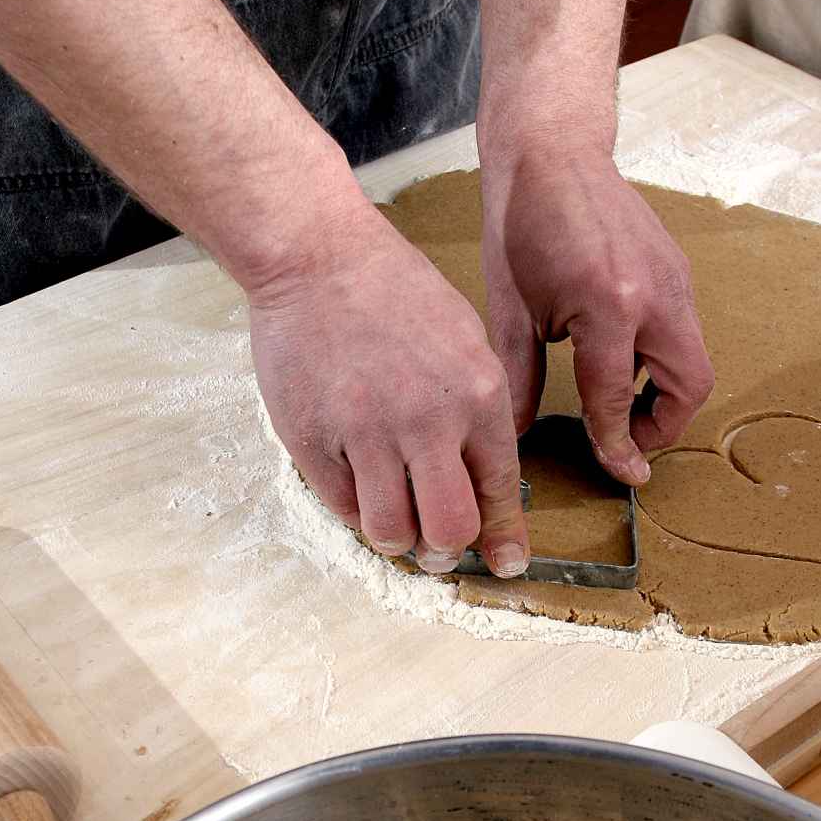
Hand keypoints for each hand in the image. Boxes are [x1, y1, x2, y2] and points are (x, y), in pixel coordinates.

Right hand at [249, 196, 529, 576]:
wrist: (315, 257)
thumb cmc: (393, 291)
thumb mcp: (464, 339)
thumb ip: (478, 411)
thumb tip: (484, 478)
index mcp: (477, 395)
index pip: (499, 490)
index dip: (504, 537)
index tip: (507, 562)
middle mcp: (427, 422)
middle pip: (449, 530)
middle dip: (448, 551)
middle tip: (439, 550)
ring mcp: (366, 434)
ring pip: (392, 532)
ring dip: (398, 540)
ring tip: (396, 522)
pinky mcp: (313, 441)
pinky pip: (342, 506)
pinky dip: (355, 509)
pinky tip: (358, 485)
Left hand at [480, 146, 713, 484]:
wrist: (552, 152)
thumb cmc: (522, 224)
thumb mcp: (510, 310)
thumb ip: (521, 378)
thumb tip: (515, 438)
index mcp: (609, 306)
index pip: (619, 398)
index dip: (618, 444)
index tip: (623, 474)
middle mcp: (654, 294)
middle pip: (690, 387)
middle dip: (663, 425)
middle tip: (625, 438)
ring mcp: (674, 279)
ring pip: (693, 360)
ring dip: (665, 392)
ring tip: (620, 401)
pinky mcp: (677, 269)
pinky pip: (683, 330)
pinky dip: (662, 358)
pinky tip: (621, 356)